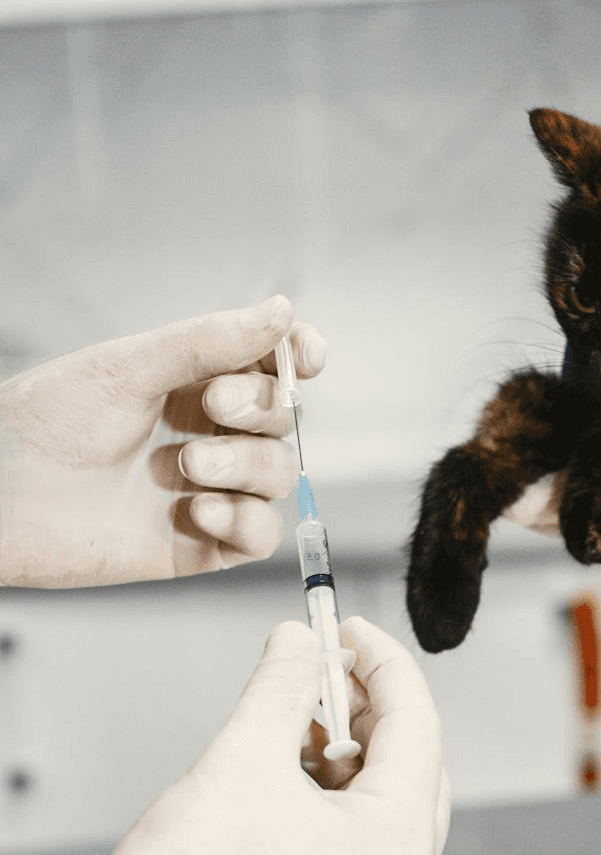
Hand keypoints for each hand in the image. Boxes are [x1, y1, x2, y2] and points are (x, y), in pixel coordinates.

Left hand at [0, 297, 325, 586]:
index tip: (304, 356)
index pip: (270, 367)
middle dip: (260, 410)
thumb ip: (211, 341)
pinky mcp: (202, 543)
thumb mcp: (129, 368)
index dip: (298, 358)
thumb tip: (283, 312)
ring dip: (247, 467)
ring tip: (189, 469)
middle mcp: (208, 435)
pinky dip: (245, 521)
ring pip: (279, 475)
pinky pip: (262, 535)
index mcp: (193, 384)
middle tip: (214, 407)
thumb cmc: (43, 424)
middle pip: (283, 419)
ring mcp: (210, 489)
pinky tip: (199, 512)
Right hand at [1, 617, 449, 854]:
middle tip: (327, 681)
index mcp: (395, 847)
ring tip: (294, 741)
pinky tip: (291, 803)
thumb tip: (300, 640)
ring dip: (351, 774)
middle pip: (412, 777)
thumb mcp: (242, 756)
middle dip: (370, 720)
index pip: (417, 727)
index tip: (353, 632)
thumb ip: (283, 685)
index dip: (385, 666)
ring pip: (386, 828)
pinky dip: (339, 830)